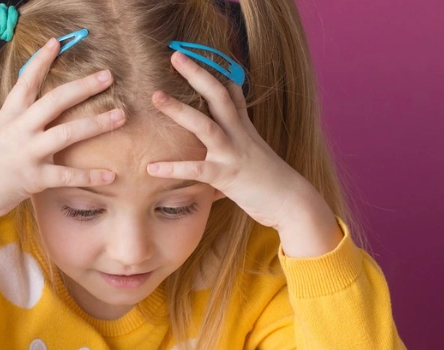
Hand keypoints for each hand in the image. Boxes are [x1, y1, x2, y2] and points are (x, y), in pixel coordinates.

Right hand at [0, 36, 125, 228]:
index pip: (27, 80)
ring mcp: (26, 152)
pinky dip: (91, 175)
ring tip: (120, 116)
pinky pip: (68, 175)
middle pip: (55, 100)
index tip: (58, 42)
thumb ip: (16, 125)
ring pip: (68, 133)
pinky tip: (111, 174)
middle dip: (84, 86)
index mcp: (9, 116)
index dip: (42, 60)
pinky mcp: (33, 178)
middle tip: (108, 76)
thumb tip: (35, 117)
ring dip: (97, 123)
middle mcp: (19, 129)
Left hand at [146, 51, 334, 234]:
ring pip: (205, 125)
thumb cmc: (270, 182)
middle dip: (197, 74)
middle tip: (176, 56)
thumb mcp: (255, 155)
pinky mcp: (226, 176)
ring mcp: (232, 154)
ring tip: (156, 96)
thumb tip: (212, 155)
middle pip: (218, 96)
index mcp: (244, 128)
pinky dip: (173, 168)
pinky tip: (151, 167)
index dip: (217, 71)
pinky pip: (196, 170)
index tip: (198, 53)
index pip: (232, 93)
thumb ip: (235, 148)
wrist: (291, 202)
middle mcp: (238, 135)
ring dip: (180, 110)